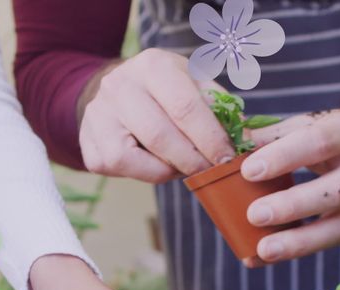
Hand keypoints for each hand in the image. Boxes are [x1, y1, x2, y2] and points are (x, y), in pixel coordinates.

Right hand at [78, 49, 235, 182]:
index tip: (228, 158)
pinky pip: (121, 170)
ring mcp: (98, 115)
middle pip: (161, 136)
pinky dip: (146, 173)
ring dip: (169, 169)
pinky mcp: (88, 144)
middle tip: (212, 171)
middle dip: (193, 160)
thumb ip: (221, 108)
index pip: (185, 108)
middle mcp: (120, 86)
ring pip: (137, 158)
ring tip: (184, 164)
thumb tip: (251, 141)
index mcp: (152, 66)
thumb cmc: (165, 90)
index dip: (210, 138)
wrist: (116, 89)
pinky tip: (157, 163)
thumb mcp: (194, 84)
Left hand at [240, 78, 339, 265]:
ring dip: (298, 242)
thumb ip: (274, 135)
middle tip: (254, 215)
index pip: (318, 143)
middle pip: (333, 192)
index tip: (249, 170)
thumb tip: (229, 144)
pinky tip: (264, 256)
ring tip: (263, 250)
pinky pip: (329, 243)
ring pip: (337, 228)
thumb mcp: (317, 123)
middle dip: (292, 206)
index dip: (284, 157)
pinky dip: (296, 251)